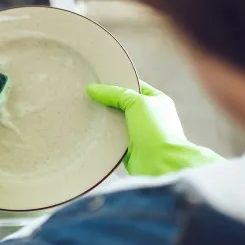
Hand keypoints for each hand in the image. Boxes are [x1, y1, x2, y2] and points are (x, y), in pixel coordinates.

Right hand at [87, 80, 221, 176]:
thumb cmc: (155, 129)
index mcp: (157, 100)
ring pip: (116, 120)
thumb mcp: (137, 103)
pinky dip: (103, 133)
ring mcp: (139, 132)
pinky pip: (112, 136)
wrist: (161, 164)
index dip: (117, 82)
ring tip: (83, 109)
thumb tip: (92, 88)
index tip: (97, 80)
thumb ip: (115, 93)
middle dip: (106, 100)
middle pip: (122, 103)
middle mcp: (149, 115)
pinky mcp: (129, 147)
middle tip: (85, 95)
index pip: (134, 86)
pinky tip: (88, 128)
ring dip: (103, 118)